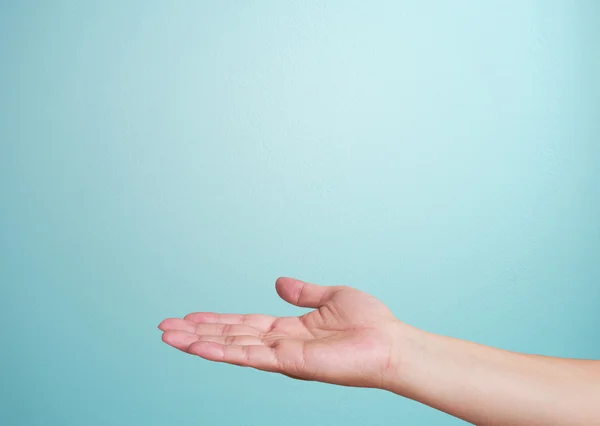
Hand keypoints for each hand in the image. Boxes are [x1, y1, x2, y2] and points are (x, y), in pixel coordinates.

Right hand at [158, 277, 404, 387]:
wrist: (391, 343)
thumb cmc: (369, 323)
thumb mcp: (331, 296)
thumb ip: (303, 292)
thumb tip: (279, 282)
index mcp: (287, 330)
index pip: (242, 325)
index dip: (215, 321)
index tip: (189, 316)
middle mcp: (279, 345)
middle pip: (229, 337)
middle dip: (196, 333)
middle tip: (163, 328)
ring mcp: (281, 356)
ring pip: (231, 348)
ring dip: (198, 343)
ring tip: (169, 336)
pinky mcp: (289, 363)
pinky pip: (249, 356)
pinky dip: (221, 352)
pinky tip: (198, 347)